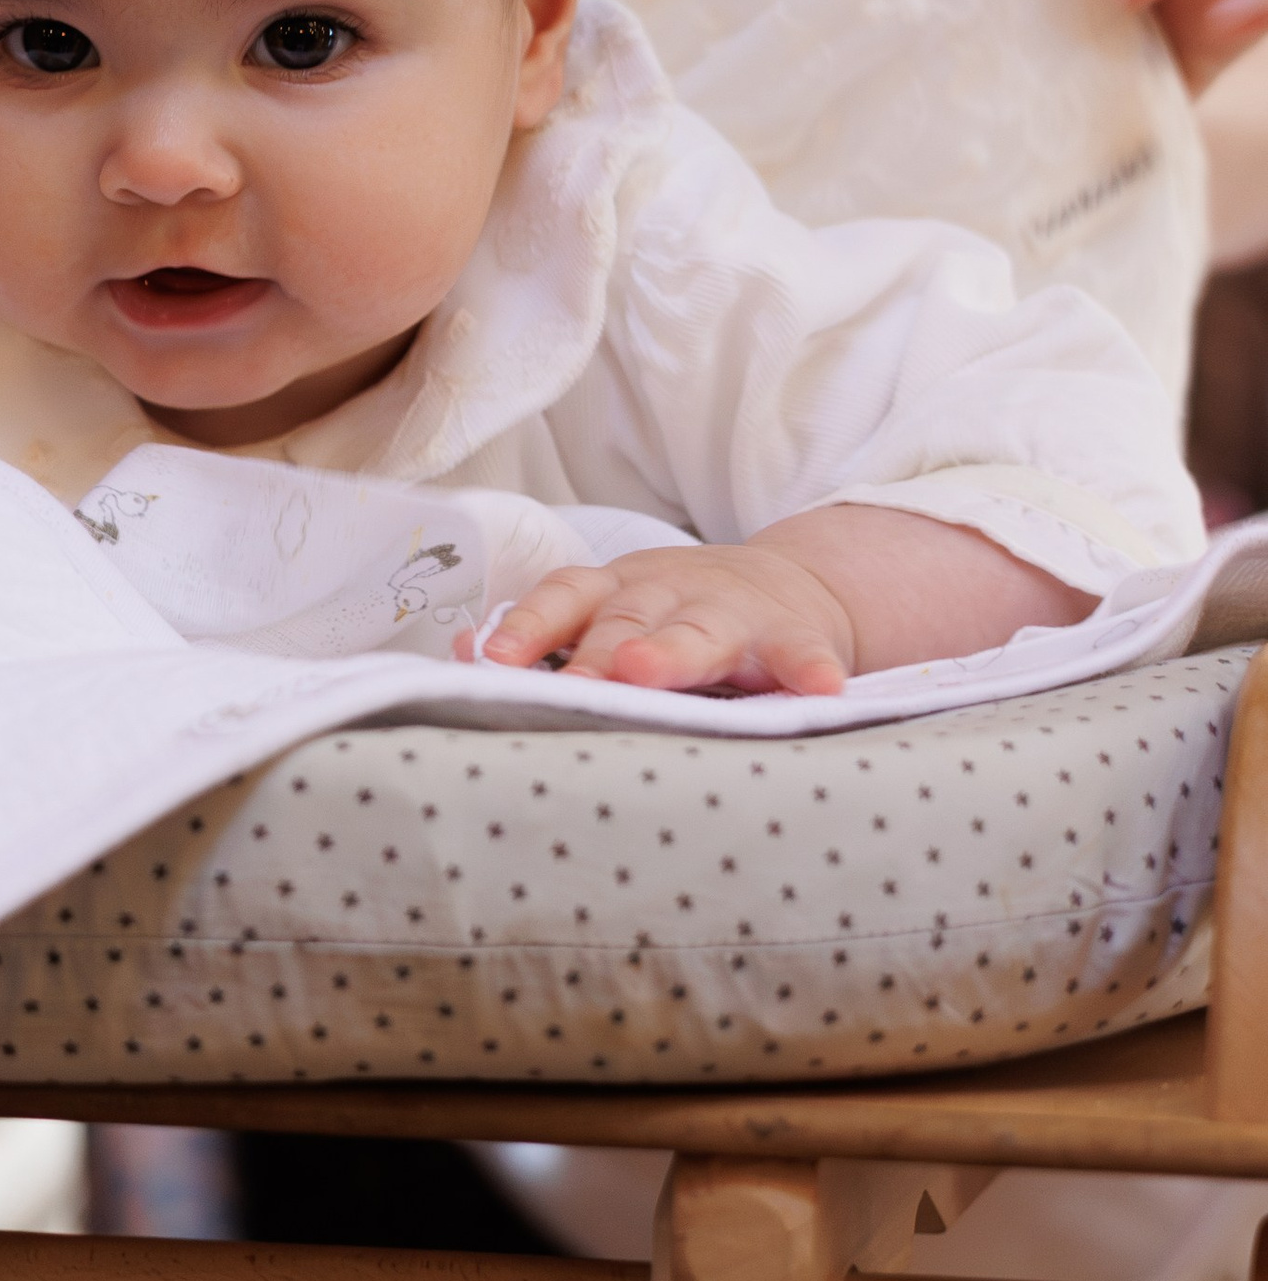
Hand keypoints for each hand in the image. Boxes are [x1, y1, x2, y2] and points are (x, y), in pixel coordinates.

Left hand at [465, 542, 853, 696]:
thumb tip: (460, 656)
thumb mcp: (613, 611)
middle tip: (572, 684)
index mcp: (618, 591)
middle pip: (627, 618)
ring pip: (701, 631)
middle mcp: (669, 592)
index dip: (529, 626)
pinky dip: (810, 670)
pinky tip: (820, 691)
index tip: (493, 658)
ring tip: (648, 671)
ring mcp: (733, 612)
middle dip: (596, 651)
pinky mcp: (796, 637)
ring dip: (674, 652)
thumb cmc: (673, 615)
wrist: (787, 589)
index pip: (564, 598)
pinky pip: (803, 654)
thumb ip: (547, 636)